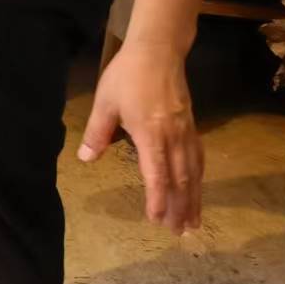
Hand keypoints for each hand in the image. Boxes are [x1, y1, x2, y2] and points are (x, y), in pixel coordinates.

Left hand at [78, 40, 203, 233]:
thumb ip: (97, 132)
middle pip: (180, 179)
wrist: (158, 51)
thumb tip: (85, 158)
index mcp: (150, 134)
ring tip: (193, 221)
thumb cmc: (127, 75)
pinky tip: (198, 188)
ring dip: (194, 198)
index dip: (157, 199)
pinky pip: (198, 157)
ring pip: (194, 171)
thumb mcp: (105, 102)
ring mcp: (186, 131)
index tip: (156, 220)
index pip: (156, 174)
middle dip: (179, 207)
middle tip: (179, 232)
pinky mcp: (191, 125)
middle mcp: (173, 137)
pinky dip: (199, 178)